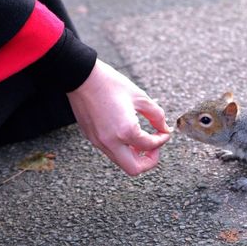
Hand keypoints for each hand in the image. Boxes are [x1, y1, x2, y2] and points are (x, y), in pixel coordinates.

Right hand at [67, 59, 171, 175]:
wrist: (81, 77)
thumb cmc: (110, 84)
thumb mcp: (140, 97)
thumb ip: (156, 115)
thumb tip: (164, 128)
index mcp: (125, 131)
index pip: (150, 146)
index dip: (162, 140)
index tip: (164, 132)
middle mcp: (111, 142)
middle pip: (134, 169)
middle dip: (149, 161)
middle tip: (154, 147)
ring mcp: (99, 142)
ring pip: (121, 161)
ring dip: (135, 155)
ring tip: (142, 140)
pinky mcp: (91, 138)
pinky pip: (111, 152)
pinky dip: (123, 149)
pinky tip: (127, 134)